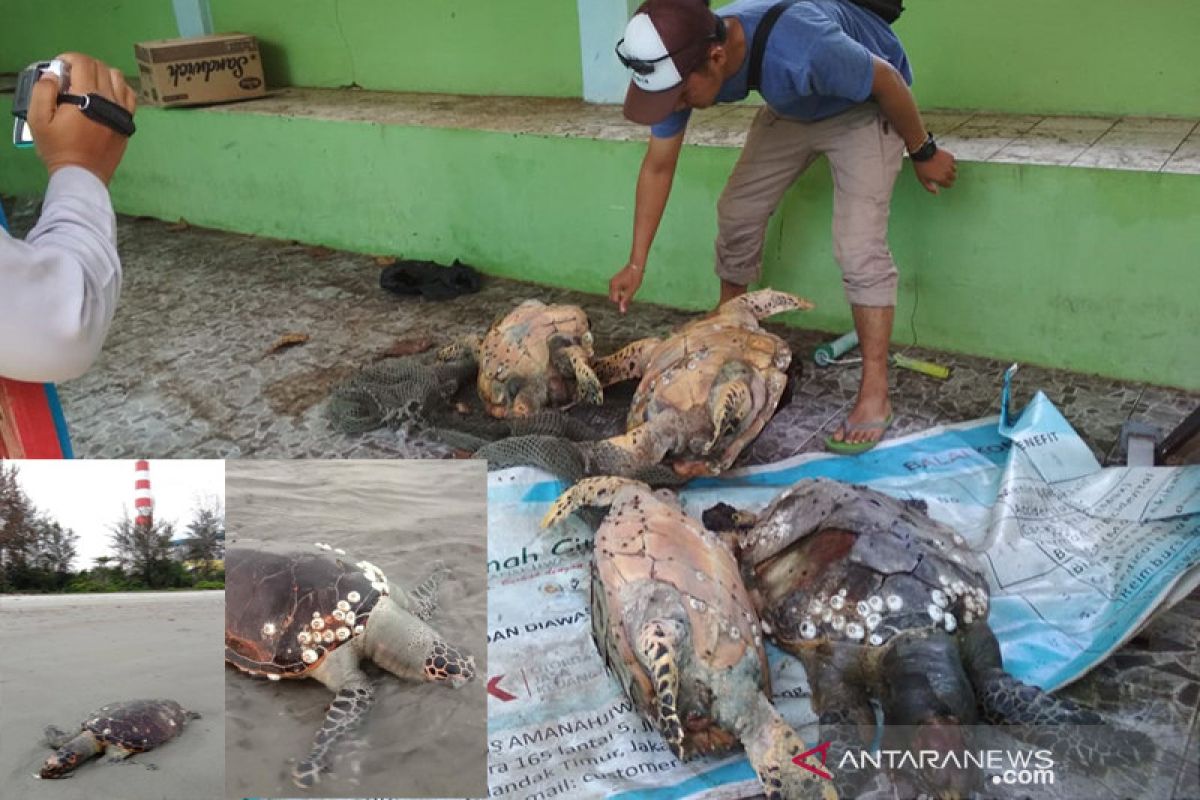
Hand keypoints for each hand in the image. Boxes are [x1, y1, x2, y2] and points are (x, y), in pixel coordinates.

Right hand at [28, 52, 136, 184]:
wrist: (82, 175)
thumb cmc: (58, 148)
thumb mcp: (38, 120)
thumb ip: (43, 92)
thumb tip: (54, 75)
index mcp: (87, 97)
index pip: (84, 63)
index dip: (70, 58)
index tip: (61, 66)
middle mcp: (109, 100)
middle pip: (100, 67)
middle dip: (83, 65)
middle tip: (71, 77)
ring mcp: (122, 111)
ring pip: (118, 78)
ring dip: (102, 74)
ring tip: (88, 84)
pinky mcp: (128, 122)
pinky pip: (130, 95)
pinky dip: (119, 88)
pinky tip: (107, 94)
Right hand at [609, 263, 643, 313]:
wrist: (636, 266)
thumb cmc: (635, 278)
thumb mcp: (631, 291)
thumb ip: (625, 301)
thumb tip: (622, 311)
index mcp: (614, 286)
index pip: (614, 300)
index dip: (621, 301)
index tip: (629, 295)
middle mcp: (611, 284)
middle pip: (613, 298)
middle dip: (620, 298)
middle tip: (629, 292)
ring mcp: (612, 282)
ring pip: (615, 294)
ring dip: (621, 295)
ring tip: (629, 289)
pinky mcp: (615, 280)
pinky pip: (616, 290)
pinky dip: (621, 291)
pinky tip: (628, 286)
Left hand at [913, 148, 956, 193]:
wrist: (923, 153)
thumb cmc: (922, 167)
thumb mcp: (923, 180)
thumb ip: (930, 188)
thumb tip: (937, 193)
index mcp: (942, 179)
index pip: (949, 185)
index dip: (945, 183)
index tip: (941, 181)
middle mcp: (948, 172)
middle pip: (954, 177)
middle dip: (949, 177)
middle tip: (942, 173)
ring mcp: (950, 164)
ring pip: (955, 169)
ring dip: (950, 169)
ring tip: (942, 166)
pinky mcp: (951, 156)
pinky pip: (953, 161)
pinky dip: (950, 161)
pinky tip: (943, 160)